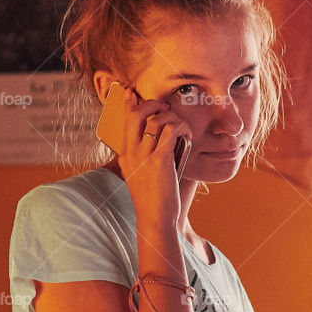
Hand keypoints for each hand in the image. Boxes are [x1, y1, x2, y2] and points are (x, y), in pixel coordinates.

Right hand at [116, 87, 191, 230]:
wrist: (155, 219)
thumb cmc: (153, 201)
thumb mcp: (142, 177)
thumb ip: (144, 159)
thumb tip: (160, 142)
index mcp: (126, 155)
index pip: (124, 119)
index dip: (129, 102)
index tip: (132, 92)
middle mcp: (131, 152)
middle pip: (136, 113)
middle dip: (152, 103)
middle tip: (165, 107)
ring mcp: (144, 156)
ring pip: (156, 119)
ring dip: (172, 117)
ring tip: (182, 128)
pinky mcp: (159, 160)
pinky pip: (171, 130)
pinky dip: (181, 127)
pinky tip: (187, 135)